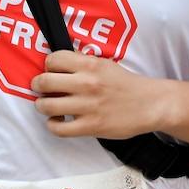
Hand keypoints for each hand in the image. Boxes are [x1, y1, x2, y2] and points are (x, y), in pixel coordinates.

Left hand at [31, 50, 166, 139]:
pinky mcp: (91, 126)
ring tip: (48, 106)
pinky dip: (53, 125)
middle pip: (44, 82)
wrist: (150, 104)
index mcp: (90, 65)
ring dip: (42, 106)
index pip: (53, 59)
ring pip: (46, 106)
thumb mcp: (105, 64)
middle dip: (38, 85)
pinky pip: (59, 129)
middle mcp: (86, 84)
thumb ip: (82, 63)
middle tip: (42, 89)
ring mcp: (87, 106)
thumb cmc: (126, 84)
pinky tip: (58, 121)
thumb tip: (56, 64)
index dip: (48, 66)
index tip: (51, 71)